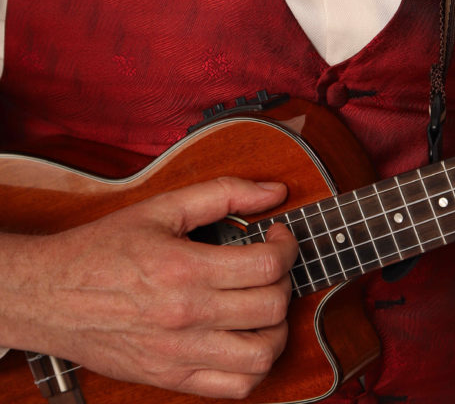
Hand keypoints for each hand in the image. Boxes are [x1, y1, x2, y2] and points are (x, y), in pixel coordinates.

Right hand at [2, 177, 297, 398]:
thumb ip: (224, 193)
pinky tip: (245, 336)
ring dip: (277, 327)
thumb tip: (275, 190)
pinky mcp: (170, 380)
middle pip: (271, 309)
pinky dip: (253, 366)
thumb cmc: (102, 249)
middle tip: (272, 264)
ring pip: (261, 357)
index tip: (278, 235)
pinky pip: (234, 388)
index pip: (267, 266)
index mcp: (185, 270)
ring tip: (265, 302)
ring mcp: (179, 356)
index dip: (287, 246)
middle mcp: (186, 318)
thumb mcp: (162, 207)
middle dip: (285, 280)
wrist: (49, 296)